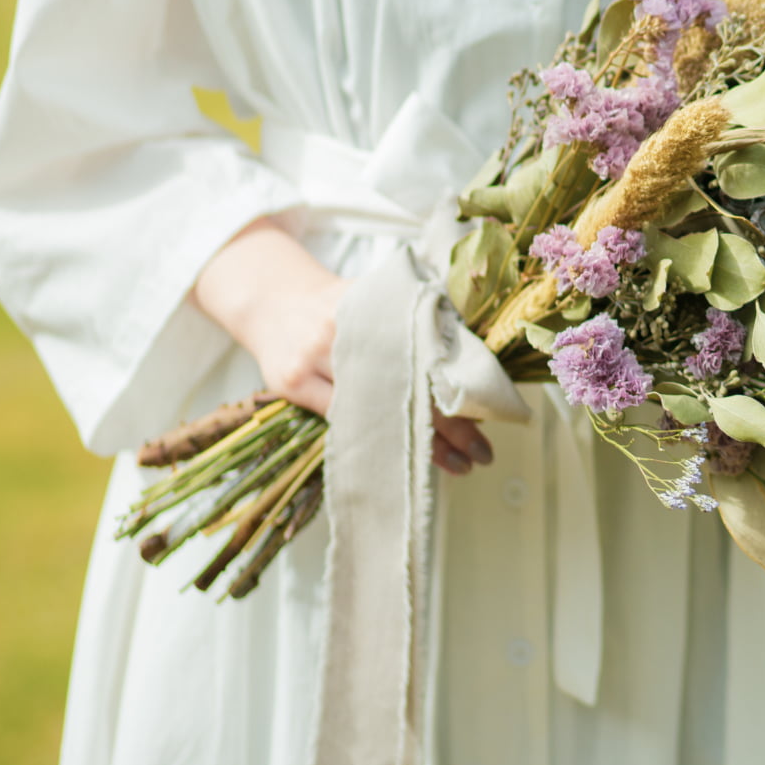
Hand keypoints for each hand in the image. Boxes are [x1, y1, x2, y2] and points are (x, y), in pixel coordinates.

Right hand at [193, 217, 493, 474]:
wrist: (274, 299)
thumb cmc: (341, 304)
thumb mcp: (381, 298)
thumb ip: (422, 316)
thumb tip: (476, 346)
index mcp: (378, 307)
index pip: (429, 355)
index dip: (459, 389)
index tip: (490, 417)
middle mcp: (347, 331)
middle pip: (408, 387)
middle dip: (449, 426)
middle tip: (481, 453)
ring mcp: (315, 358)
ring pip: (377, 411)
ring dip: (419, 444)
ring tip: (456, 465)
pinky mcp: (293, 383)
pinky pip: (341, 420)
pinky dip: (375, 442)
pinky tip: (400, 459)